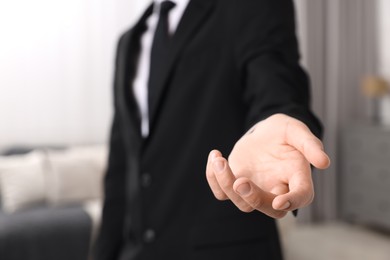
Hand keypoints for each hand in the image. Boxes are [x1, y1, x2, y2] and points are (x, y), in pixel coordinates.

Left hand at [206, 114, 329, 217]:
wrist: (264, 132)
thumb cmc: (284, 132)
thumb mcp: (296, 130)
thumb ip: (309, 144)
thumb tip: (324, 162)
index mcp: (297, 177)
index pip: (301, 196)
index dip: (292, 201)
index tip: (279, 202)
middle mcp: (276, 189)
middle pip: (267, 208)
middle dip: (252, 198)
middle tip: (240, 182)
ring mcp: (255, 190)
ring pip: (242, 203)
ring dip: (226, 184)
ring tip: (219, 159)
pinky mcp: (236, 185)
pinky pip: (222, 193)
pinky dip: (214, 179)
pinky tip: (215, 156)